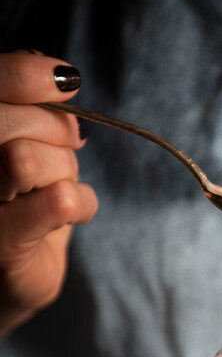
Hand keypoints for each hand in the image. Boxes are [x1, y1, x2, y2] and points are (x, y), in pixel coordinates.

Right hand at [0, 52, 97, 336]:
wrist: (7, 281)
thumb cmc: (17, 206)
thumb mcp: (26, 147)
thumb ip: (32, 110)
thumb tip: (58, 76)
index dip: (24, 75)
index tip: (66, 80)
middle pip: (8, 122)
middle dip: (55, 133)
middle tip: (63, 153)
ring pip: (27, 158)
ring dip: (64, 172)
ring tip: (55, 190)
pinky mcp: (0, 249)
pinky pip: (55, 203)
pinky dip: (79, 203)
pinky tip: (69, 210)